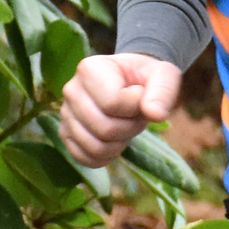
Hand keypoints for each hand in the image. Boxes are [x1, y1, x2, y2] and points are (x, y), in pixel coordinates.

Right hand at [58, 52, 184, 166]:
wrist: (131, 83)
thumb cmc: (145, 77)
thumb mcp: (163, 75)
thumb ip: (163, 90)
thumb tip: (154, 114)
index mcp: (89, 69)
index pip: (113, 103)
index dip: (135, 107)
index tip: (140, 95)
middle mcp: (71, 91)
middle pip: (105, 129)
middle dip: (131, 128)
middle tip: (136, 115)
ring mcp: (65, 114)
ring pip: (96, 147)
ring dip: (120, 143)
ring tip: (125, 124)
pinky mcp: (66, 134)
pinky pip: (84, 158)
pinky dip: (105, 157)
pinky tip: (115, 142)